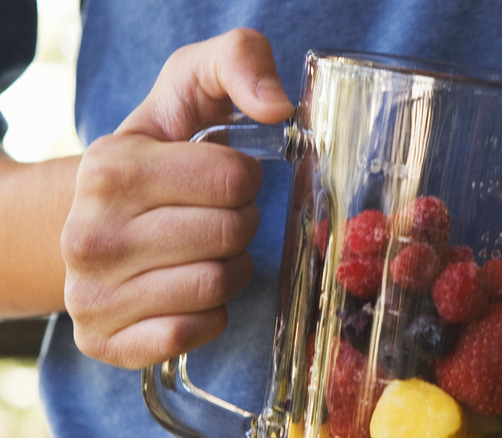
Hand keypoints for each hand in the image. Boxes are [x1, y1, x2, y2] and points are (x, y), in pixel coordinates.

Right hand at [60, 29, 292, 368]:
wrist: (99, 214)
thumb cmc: (163, 151)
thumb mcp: (192, 86)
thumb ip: (238, 61)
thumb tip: (277, 107)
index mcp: (110, 167)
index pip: (234, 180)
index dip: (247, 178)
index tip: (228, 177)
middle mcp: (88, 234)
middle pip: (230, 235)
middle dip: (242, 222)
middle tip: (219, 215)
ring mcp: (90, 294)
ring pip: (216, 287)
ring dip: (231, 268)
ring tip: (207, 249)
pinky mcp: (103, 340)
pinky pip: (192, 332)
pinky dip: (211, 312)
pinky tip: (191, 288)